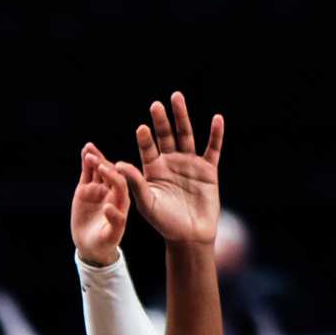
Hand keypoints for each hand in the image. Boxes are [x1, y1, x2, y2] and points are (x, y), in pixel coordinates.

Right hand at [71, 142, 129, 264]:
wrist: (92, 246)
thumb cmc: (105, 243)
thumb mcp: (112, 236)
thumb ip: (115, 222)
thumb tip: (110, 207)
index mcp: (121, 200)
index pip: (119, 183)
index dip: (112, 175)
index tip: (103, 168)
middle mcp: (112, 192)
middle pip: (109, 173)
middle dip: (102, 163)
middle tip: (94, 155)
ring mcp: (99, 189)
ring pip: (97, 170)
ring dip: (95, 158)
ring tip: (89, 147)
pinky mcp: (86, 189)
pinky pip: (87, 172)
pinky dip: (86, 162)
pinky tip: (85, 151)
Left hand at [114, 92, 223, 247]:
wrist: (190, 236)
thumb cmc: (164, 223)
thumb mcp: (147, 203)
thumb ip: (135, 183)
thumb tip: (118, 164)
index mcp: (153, 170)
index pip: (147, 149)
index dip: (145, 139)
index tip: (142, 128)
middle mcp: (170, 162)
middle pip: (166, 136)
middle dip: (161, 120)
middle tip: (156, 104)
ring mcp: (190, 164)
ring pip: (186, 136)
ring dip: (182, 117)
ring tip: (177, 98)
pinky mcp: (208, 170)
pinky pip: (213, 149)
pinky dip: (215, 134)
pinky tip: (217, 119)